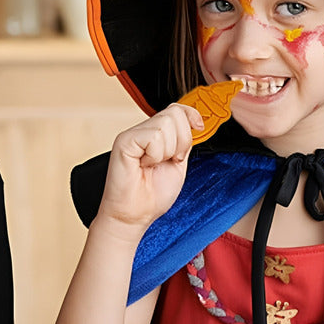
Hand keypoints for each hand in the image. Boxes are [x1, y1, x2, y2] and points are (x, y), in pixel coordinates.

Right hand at [99, 103, 202, 229]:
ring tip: (154, 165)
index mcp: (153, 134)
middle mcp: (141, 131)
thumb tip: (194, 121)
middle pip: (174, 114)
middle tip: (169, 160)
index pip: (176, 109)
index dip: (191, 115)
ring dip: (167, 150)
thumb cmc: (152, 195)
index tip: (199, 127)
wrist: (135, 215)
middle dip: (182, 141)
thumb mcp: (178, 163)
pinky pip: (153, 137)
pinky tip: (144, 165)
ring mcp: (131, 134)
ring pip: (166, 124)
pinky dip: (155, 155)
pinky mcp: (124, 141)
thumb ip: (183, 141)